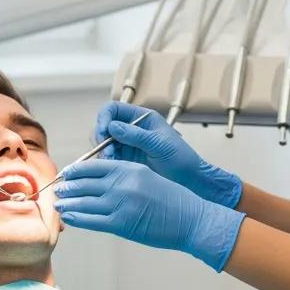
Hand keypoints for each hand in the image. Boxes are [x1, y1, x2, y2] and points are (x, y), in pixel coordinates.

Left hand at [54, 159, 243, 271]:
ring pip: (84, 202)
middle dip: (68, 187)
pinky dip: (77, 218)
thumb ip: (123, 176)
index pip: (92, 166)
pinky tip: (69, 218)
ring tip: (59, 205)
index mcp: (128, 168)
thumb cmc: (172, 199)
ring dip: (68, 204)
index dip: (75, 171)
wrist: (191, 219)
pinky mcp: (122, 224)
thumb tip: (98, 181)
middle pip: (84, 183)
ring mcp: (121, 203)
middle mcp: (122, 183)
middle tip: (57, 190)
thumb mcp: (147, 177)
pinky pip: (92, 220)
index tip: (66, 174)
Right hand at [95, 102, 241, 208]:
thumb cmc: (180, 158)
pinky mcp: (125, 159)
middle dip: (101, 138)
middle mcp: (131, 128)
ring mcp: (127, 143)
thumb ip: (136, 135)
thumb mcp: (159, 145)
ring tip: (111, 163)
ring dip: (103, 152)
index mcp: (141, 117)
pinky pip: (108, 157)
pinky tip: (113, 169)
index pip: (113, 109)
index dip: (104, 118)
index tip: (103, 132)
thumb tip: (111, 126)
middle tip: (107, 153)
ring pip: (104, 143)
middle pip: (104, 126)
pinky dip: (106, 162)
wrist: (189, 180)